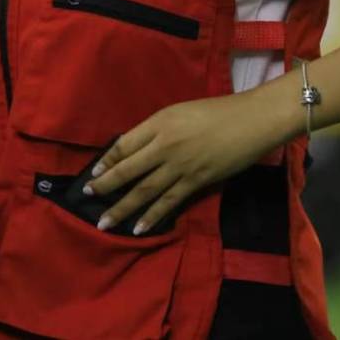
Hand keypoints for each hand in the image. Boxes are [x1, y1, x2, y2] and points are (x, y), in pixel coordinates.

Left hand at [83, 91, 283, 235]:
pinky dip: (153, 216)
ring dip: (123, 208)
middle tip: (88, 197)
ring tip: (105, 222)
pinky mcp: (196, 182)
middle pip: (129, 169)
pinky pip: (169, 202)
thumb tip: (135, 150)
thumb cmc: (215, 111)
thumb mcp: (179, 112)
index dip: (108, 160)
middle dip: (107, 186)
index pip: (125, 144)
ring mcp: (180, 166)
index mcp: (159, 123)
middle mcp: (165, 145)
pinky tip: (139, 228)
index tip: (94, 173)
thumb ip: (157, 130)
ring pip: (145, 190)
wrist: (250, 121)